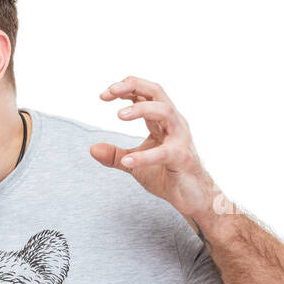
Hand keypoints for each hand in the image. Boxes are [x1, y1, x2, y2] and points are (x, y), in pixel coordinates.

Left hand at [90, 76, 221, 220]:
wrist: (191, 197)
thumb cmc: (166, 175)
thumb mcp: (134, 164)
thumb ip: (115, 155)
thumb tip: (92, 148)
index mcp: (162, 121)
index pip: (145, 93)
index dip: (124, 88)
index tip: (103, 95)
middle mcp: (173, 123)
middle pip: (157, 92)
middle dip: (133, 86)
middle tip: (110, 92)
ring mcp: (180, 139)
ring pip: (165, 111)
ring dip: (142, 109)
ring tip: (119, 115)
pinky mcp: (183, 158)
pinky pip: (165, 153)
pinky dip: (145, 157)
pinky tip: (127, 161)